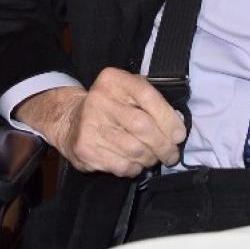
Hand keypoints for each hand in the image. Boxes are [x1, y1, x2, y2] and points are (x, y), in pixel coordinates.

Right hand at [13, 68, 185, 176]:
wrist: (70, 121)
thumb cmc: (111, 106)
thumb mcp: (128, 92)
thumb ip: (152, 103)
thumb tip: (177, 125)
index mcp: (113, 80)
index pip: (147, 96)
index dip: (168, 118)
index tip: (179, 135)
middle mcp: (99, 100)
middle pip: (143, 126)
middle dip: (164, 145)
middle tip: (172, 154)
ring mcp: (90, 125)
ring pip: (135, 149)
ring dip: (151, 158)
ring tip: (155, 158)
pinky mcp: (85, 149)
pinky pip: (121, 165)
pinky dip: (135, 168)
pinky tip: (136, 164)